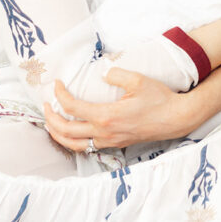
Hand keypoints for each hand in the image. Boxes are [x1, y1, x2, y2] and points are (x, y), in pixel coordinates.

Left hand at [44, 70, 194, 151]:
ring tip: (51, 123)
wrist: (175, 118)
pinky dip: (73, 141)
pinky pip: (87, 147)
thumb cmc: (158, 99)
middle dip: (51, 117)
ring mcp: (109, 141)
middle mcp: (104, 132)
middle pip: (66, 131)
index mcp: (106, 116)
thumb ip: (117, 75)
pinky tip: (71, 133)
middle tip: (46, 104)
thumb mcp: (139, 80)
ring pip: (74, 144)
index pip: (72, 107)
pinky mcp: (115, 144)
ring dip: (58, 134)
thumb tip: (103, 74)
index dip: (60, 95)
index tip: (57, 84)